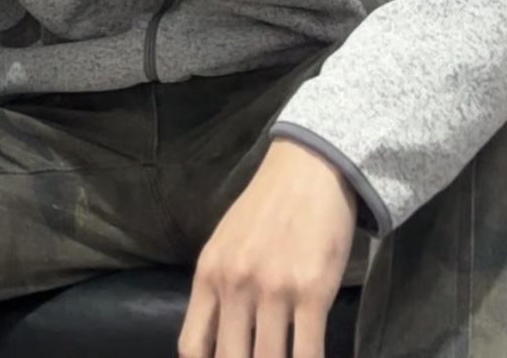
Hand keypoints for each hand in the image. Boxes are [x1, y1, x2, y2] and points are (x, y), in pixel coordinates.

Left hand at [179, 138, 357, 357]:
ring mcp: (274, 289)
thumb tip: (216, 342)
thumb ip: (217, 290)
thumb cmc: (266, 207)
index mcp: (209, 274)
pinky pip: (308, 353)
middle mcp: (236, 284)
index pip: (193, 347)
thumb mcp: (225, 245)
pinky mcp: (313, 291)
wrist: (308, 167)